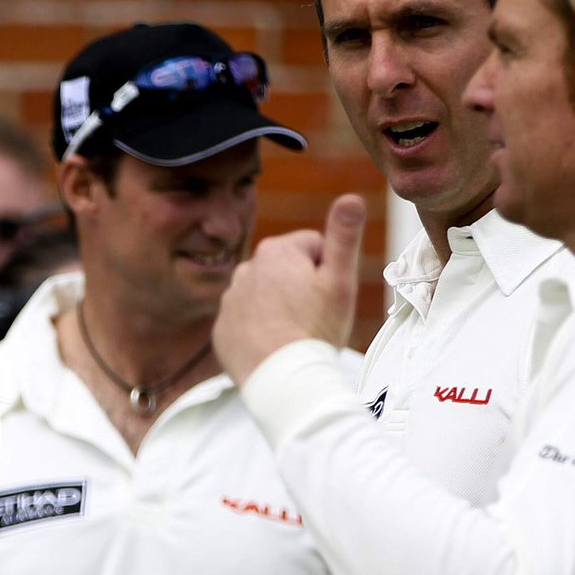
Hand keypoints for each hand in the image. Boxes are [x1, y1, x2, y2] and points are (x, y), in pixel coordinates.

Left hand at [213, 194, 365, 385]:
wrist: (281, 378)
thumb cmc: (314, 329)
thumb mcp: (340, 279)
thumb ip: (345, 235)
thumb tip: (351, 196)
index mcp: (276, 250)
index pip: (314, 247)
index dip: (328, 272)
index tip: (328, 296)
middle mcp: (245, 269)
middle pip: (288, 272)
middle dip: (302, 289)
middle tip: (314, 318)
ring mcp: (230, 300)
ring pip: (267, 297)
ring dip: (281, 309)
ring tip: (294, 334)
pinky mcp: (222, 330)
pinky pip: (247, 323)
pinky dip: (261, 332)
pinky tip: (274, 347)